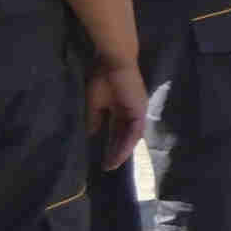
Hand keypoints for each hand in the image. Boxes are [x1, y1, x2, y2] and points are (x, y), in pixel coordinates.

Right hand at [83, 55, 149, 169]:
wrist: (112, 62)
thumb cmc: (103, 78)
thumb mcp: (95, 104)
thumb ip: (95, 120)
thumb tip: (91, 135)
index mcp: (121, 109)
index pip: (117, 132)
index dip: (110, 145)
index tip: (102, 159)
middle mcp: (132, 112)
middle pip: (125, 137)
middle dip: (116, 152)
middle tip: (108, 167)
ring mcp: (138, 111)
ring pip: (131, 137)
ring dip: (122, 152)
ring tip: (112, 165)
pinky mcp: (140, 110)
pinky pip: (135, 132)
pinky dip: (127, 144)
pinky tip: (119, 155)